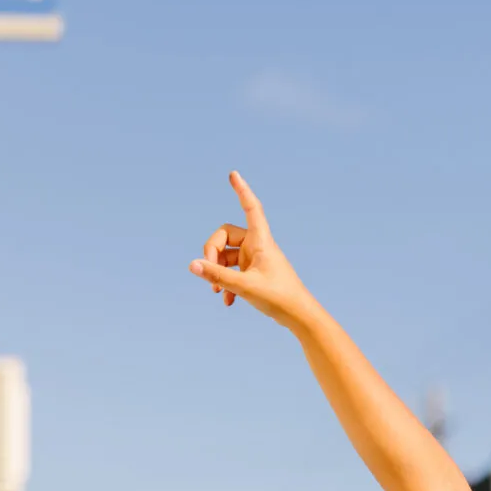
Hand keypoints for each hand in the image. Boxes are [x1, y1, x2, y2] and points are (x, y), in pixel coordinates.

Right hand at [189, 172, 314, 329]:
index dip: (242, 190)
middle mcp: (257, 245)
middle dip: (211, 253)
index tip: (233, 174)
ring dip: (217, 272)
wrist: (298, 316)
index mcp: (261, 240)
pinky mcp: (253, 272)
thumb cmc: (279, 298)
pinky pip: (231, 271)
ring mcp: (254, 259)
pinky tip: (228, 301)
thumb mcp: (244, 286)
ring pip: (225, 256)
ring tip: (217, 292)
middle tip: (208, 274)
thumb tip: (192, 265)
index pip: (251, 208)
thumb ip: (217, 276)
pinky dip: (226, 283)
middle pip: (225, 236)